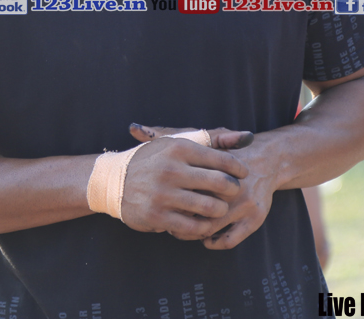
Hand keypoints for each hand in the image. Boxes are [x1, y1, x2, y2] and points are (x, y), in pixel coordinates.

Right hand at [127, 123, 273, 249]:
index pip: (223, 160)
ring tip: (219, 208)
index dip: (239, 169)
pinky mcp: (157, 216)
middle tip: (233, 192)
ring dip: (219, 210)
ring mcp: (164, 194)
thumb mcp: (179, 142)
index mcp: (180, 148)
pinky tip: (204, 222)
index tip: (243, 174)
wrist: (114, 181)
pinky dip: (203, 227)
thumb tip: (249, 137)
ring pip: (209, 207)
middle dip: (232, 190)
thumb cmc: (155, 160)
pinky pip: (193, 227)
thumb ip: (214, 139)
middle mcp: (172, 170)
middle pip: (220, 184)